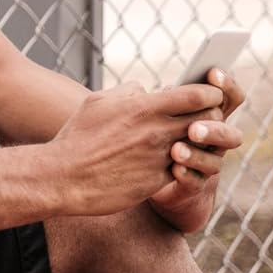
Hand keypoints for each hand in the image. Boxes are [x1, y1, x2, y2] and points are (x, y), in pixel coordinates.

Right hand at [51, 81, 224, 215]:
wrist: (62, 178)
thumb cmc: (76, 138)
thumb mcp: (97, 102)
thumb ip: (128, 91)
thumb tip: (146, 90)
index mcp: (145, 108)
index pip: (199, 95)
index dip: (210, 94)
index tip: (208, 96)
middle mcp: (157, 132)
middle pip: (208, 121)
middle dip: (211, 118)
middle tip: (202, 119)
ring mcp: (159, 159)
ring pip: (199, 147)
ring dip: (197, 143)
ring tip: (187, 140)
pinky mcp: (156, 182)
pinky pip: (182, 169)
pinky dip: (181, 164)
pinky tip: (169, 162)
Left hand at [149, 66, 245, 228]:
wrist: (146, 175)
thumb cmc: (152, 134)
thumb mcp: (156, 112)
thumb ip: (165, 100)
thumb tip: (158, 88)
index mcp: (208, 116)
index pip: (230, 98)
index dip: (226, 85)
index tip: (212, 72)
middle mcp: (214, 141)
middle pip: (229, 133)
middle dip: (214, 129)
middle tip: (193, 127)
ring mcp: (206, 164)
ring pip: (215, 161)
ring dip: (197, 155)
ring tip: (176, 150)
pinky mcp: (193, 185)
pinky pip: (196, 182)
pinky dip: (186, 174)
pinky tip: (174, 168)